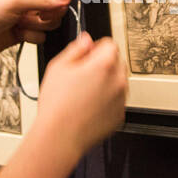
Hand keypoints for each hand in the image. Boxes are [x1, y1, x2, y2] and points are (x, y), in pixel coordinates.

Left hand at [0, 0, 79, 59]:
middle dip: (50, 12)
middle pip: (59, 4)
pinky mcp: (29, 30)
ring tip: (22, 23)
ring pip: (52, 21)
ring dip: (39, 26)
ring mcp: (31, 15)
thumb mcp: (17, 3)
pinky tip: (17, 33)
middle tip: (38, 14)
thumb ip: (44, 1)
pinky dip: (31, 36)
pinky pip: (43, 35)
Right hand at [33, 32, 126, 158]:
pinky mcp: (119, 116)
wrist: (60, 136)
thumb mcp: (58, 67)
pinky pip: (116, 101)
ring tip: (83, 94)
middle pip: (117, 62)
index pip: (110, 44)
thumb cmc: (57, 105)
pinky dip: (106, 101)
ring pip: (118, 82)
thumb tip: (86, 40)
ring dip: (106, 83)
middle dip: (102, 64)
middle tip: (82, 76)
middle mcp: (118, 81)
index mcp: (104, 64)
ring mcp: (121, 100)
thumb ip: (76, 48)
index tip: (86, 55)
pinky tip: (88, 106)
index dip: (95, 48)